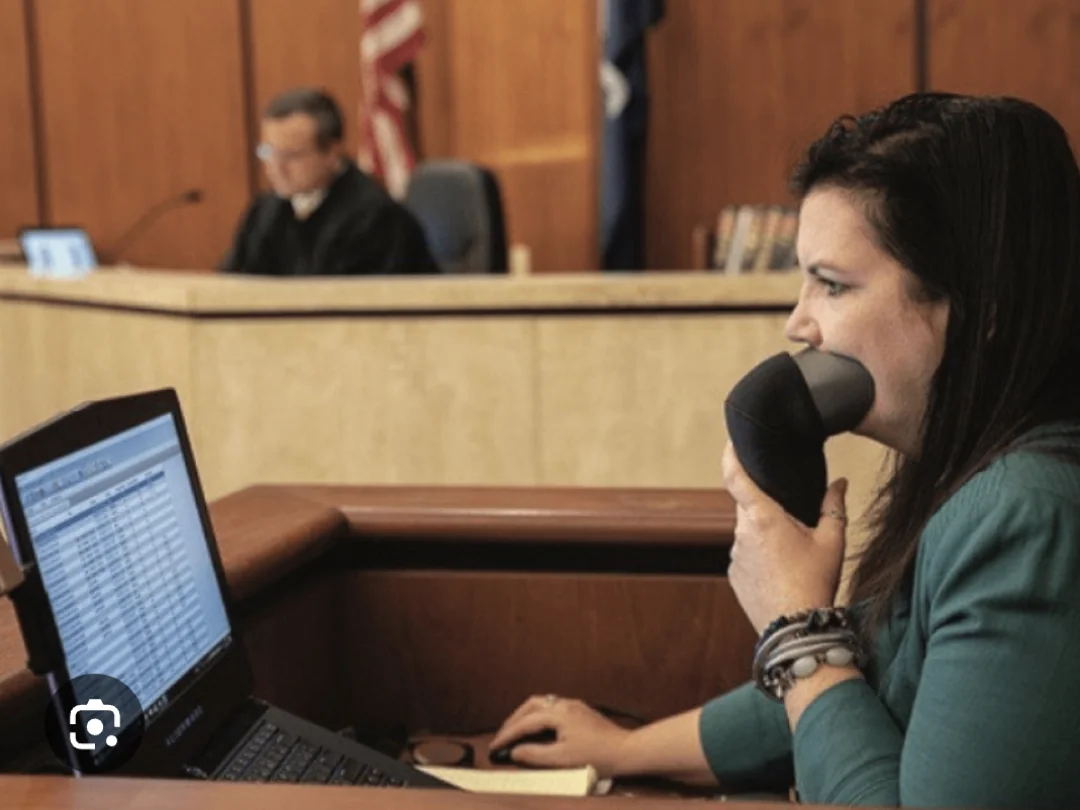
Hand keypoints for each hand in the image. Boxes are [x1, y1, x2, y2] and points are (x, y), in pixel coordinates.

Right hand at [488, 694, 631, 777]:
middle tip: (503, 735)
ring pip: (542, 703)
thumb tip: (516, 751)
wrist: (626, 751)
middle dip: (514, 720)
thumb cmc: (598, 756)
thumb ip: (535, 755)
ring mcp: (574, 706)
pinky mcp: (581, 711)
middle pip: (531, 705)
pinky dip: (539, 715)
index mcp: (559, 714)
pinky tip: (540, 727)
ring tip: (517, 729)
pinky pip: (553, 707)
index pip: (526, 722)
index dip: (508, 734)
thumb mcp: (562, 760)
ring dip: (526, 715)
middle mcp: (565, 705)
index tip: (496, 745)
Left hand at [721, 442, 848, 632]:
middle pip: (748, 506)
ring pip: (748, 532)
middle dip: (766, 506)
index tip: (731, 444)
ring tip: (792, 553)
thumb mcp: (833, 541)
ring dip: (765, 534)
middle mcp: (742, 532)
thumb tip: (839, 482)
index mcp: (763, 517)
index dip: (730, 457)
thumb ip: (834, 506)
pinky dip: (760, 556)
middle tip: (791, 516)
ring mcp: (734, 554)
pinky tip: (782, 571)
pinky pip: (745, 555)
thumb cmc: (815, 582)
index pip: (735, 477)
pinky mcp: (733, 574)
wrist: (795, 630)